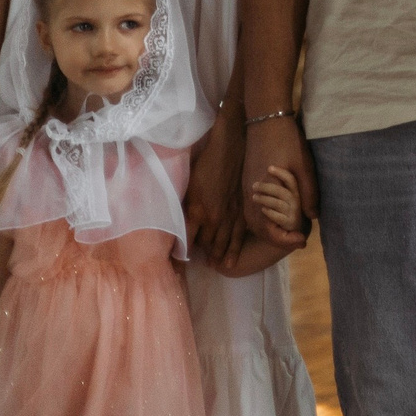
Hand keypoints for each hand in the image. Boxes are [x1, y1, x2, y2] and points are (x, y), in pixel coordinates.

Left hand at [186, 116, 247, 266]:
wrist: (233, 146)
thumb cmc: (206, 160)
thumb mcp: (188, 183)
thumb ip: (185, 203)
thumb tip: (177, 217)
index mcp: (196, 211)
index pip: (184, 240)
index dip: (177, 254)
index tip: (172, 264)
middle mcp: (213, 218)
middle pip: (204, 244)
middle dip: (199, 256)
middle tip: (193, 269)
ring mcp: (230, 216)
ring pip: (223, 243)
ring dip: (218, 256)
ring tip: (215, 266)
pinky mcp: (243, 211)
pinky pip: (239, 235)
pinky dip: (234, 248)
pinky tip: (231, 259)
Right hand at [240, 117, 314, 248]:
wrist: (266, 120)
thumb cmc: (287, 143)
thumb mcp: (303, 168)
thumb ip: (308, 194)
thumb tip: (312, 217)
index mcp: (263, 195)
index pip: (269, 230)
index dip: (286, 239)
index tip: (302, 241)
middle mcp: (250, 197)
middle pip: (258, 229)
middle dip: (277, 238)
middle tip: (297, 238)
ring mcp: (246, 189)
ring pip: (252, 220)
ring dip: (268, 229)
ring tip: (288, 231)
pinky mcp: (246, 182)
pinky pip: (251, 208)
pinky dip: (262, 217)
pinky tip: (276, 215)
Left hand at [250, 167, 303, 233]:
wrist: (295, 228)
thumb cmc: (287, 210)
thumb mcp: (285, 197)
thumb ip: (279, 188)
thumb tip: (266, 173)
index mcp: (295, 192)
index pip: (291, 180)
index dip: (281, 173)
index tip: (269, 168)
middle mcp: (296, 201)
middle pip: (282, 192)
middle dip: (267, 187)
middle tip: (254, 186)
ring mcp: (293, 212)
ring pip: (278, 204)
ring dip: (265, 199)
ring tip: (254, 197)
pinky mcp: (290, 223)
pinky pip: (278, 217)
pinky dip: (269, 212)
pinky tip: (263, 210)